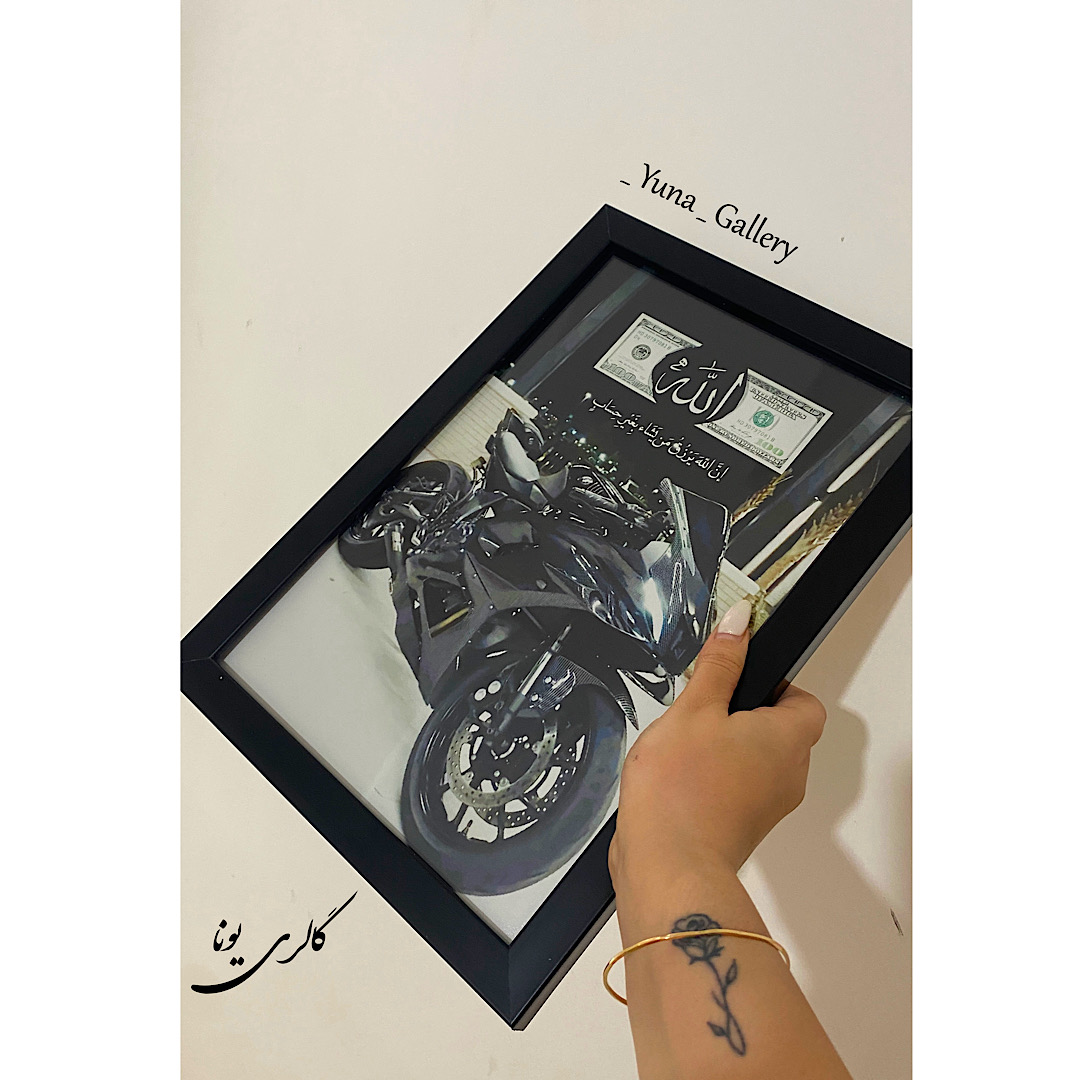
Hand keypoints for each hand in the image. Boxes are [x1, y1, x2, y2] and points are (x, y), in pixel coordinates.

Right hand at [609, 598, 826, 892]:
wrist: (667, 866)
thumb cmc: (683, 792)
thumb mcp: (694, 709)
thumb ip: (720, 664)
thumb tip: (741, 624)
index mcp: (788, 738)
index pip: (805, 701)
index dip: (776, 685)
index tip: (740, 677)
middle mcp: (789, 775)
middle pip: (780, 731)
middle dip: (742, 715)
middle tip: (704, 709)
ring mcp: (767, 807)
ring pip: (755, 761)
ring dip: (724, 749)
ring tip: (684, 747)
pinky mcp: (741, 827)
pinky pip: (736, 790)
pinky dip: (712, 778)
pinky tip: (676, 776)